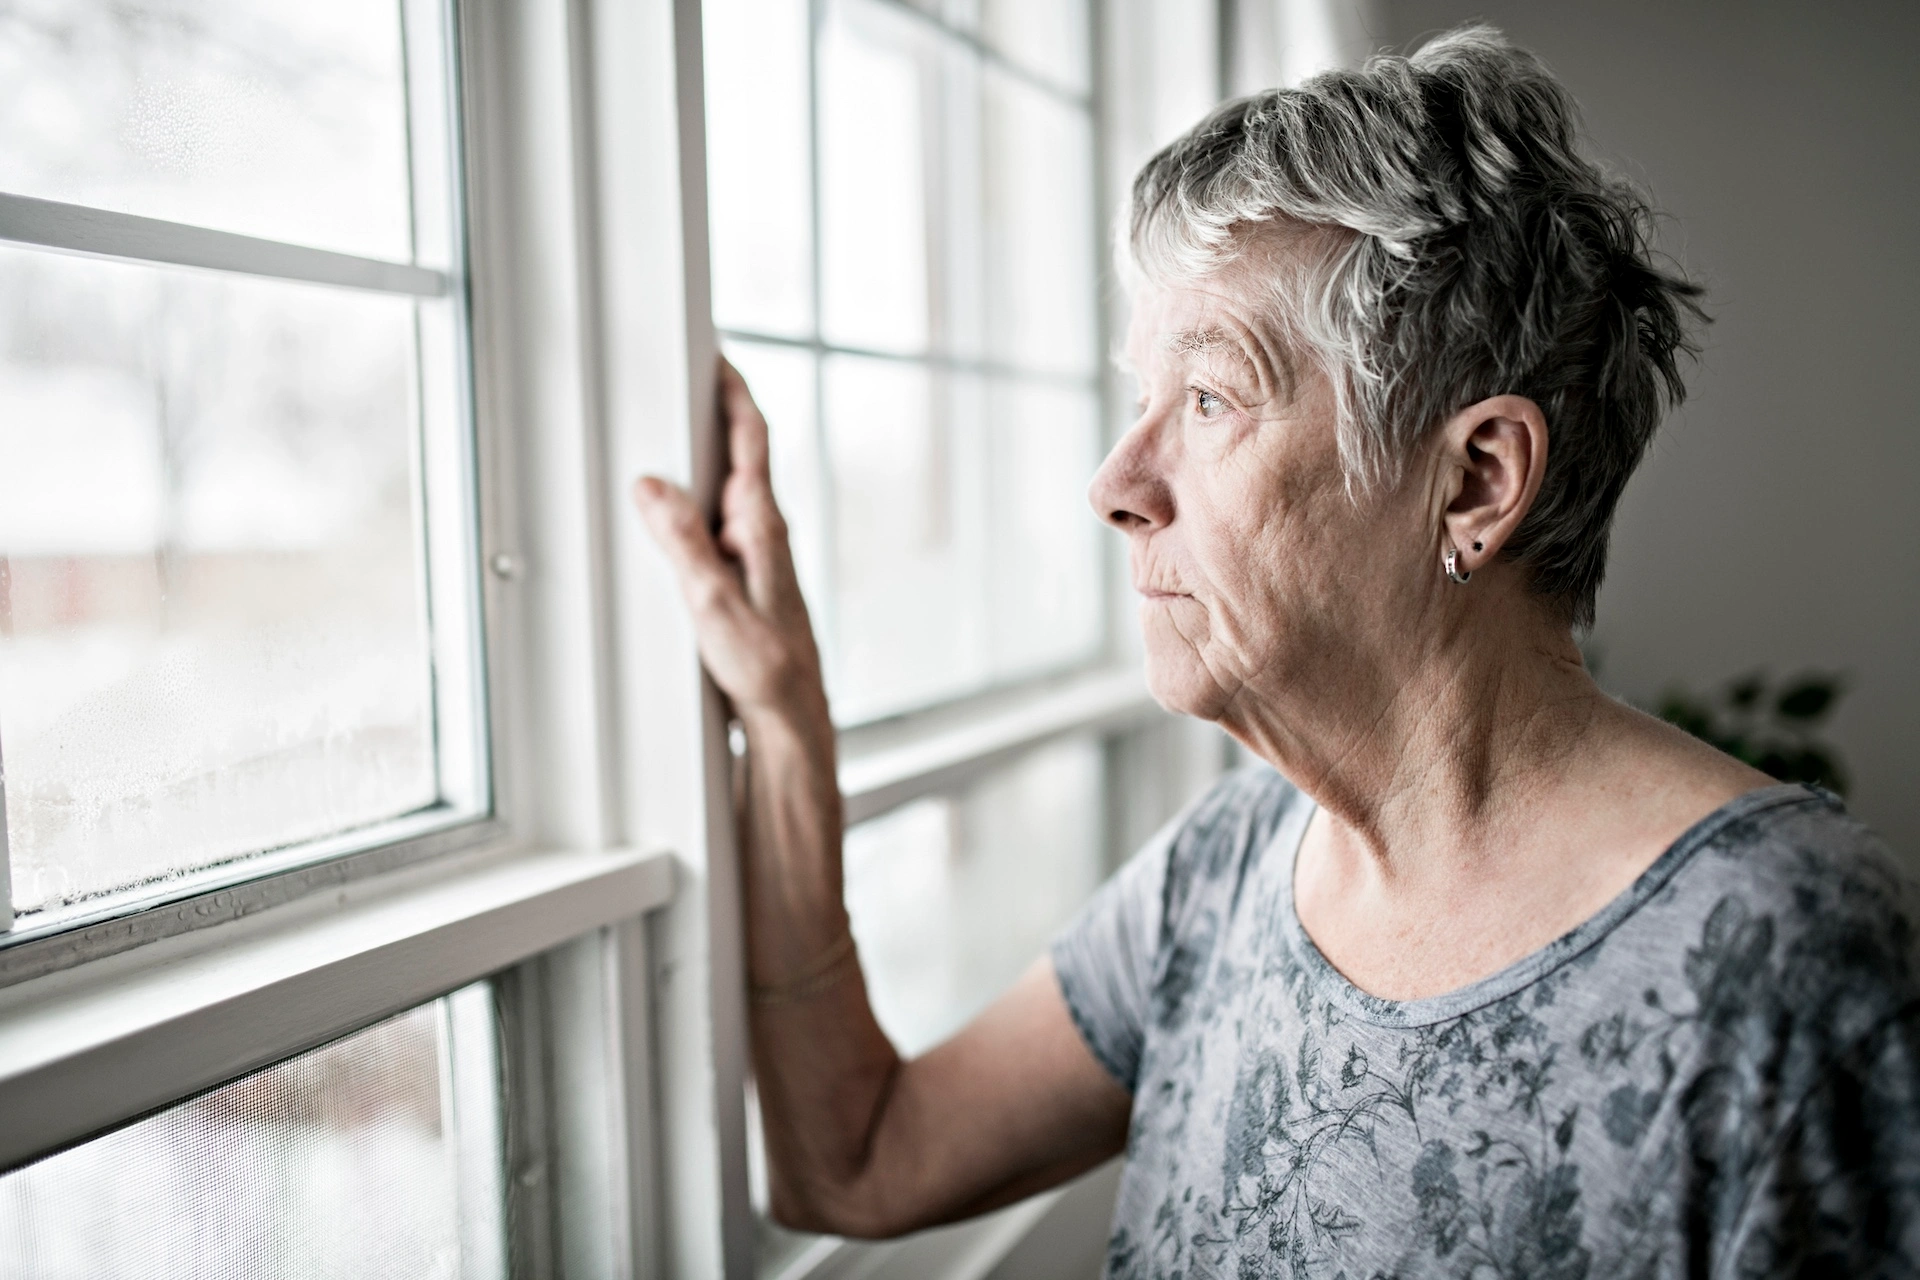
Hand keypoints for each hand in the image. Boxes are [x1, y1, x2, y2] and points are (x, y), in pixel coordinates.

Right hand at [633, 358, 828, 726]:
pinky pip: (716, 526)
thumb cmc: (767, 668)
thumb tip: (653, 486)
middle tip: (680, 380)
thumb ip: (683, 543)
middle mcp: (764, 533)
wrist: (790, 716)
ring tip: (664, 439)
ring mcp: (757, 555)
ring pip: (724, 492)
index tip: (715, 354)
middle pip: (737, 456)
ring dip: (699, 464)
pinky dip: (694, 507)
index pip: (752, 439)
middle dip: (710, 415)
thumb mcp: (713, 604)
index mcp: (762, 527)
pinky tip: (671, 518)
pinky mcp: (745, 578)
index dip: (734, 392)